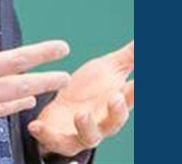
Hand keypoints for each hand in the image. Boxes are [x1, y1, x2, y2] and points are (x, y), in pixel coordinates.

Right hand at [0, 0, 72, 138]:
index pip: (17, 60)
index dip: (42, 53)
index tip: (62, 48)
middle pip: (20, 86)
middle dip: (45, 80)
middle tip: (65, 77)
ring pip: (5, 105)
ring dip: (25, 96)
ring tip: (39, 93)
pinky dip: (2, 110)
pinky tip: (6, 106)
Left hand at [28, 40, 133, 156]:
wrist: (61, 113)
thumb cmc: (89, 90)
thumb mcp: (108, 70)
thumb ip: (129, 57)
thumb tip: (145, 40)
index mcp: (116, 104)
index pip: (130, 98)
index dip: (136, 92)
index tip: (140, 82)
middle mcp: (103, 123)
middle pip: (115, 122)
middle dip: (117, 111)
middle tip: (116, 97)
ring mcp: (82, 133)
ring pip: (89, 136)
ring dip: (87, 127)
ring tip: (82, 114)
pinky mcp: (59, 139)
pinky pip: (54, 142)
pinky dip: (46, 136)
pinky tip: (36, 126)